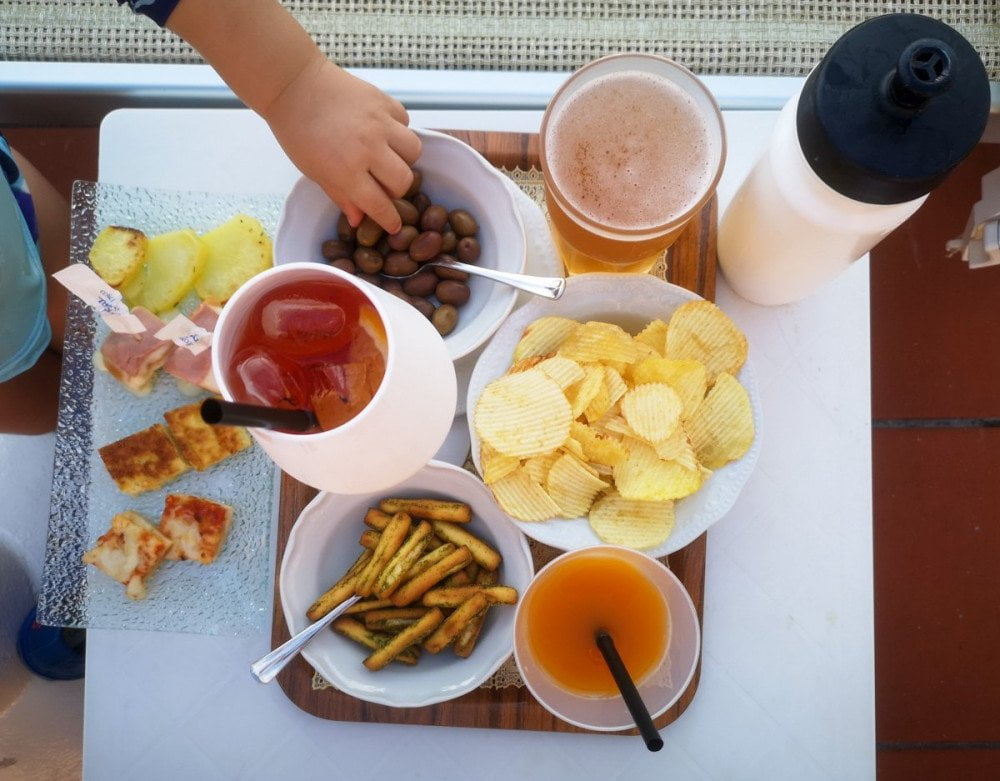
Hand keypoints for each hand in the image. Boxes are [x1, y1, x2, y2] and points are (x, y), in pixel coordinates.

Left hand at [262, 56, 421, 233]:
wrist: (293, 84)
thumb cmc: (297, 132)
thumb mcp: (313, 171)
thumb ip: (341, 195)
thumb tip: (360, 220)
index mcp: (347, 171)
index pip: (380, 205)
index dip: (389, 220)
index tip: (394, 225)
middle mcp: (369, 148)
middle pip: (403, 181)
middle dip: (397, 190)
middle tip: (384, 185)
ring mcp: (380, 123)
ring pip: (413, 151)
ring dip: (404, 160)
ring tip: (389, 157)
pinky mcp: (384, 101)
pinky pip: (405, 123)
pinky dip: (399, 131)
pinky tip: (384, 131)